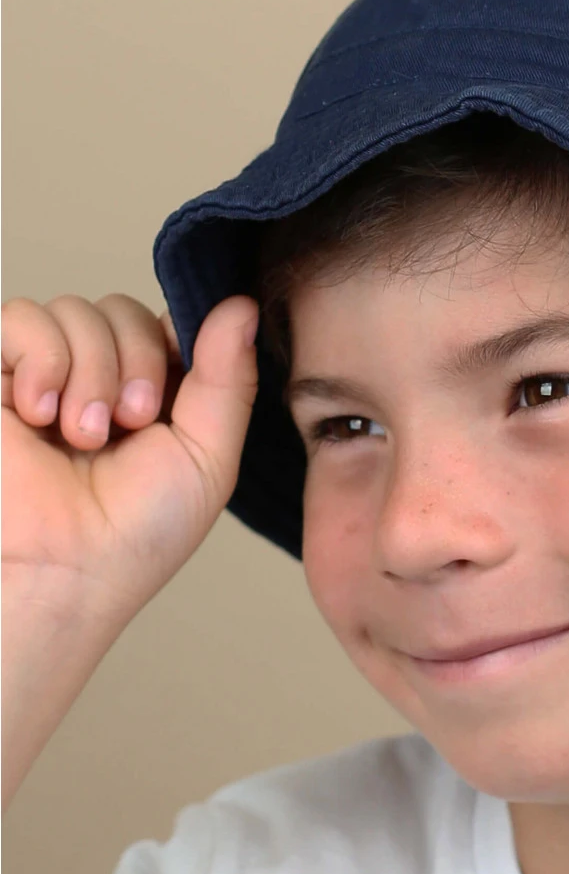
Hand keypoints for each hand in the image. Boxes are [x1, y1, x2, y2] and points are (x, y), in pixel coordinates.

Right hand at [2, 292, 259, 627]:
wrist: (63, 570)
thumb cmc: (137, 532)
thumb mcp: (209, 454)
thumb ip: (228, 375)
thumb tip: (240, 303)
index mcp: (148, 393)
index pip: (165, 322)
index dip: (177, 344)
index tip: (172, 400)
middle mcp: (92, 378)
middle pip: (122, 309)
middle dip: (136, 363)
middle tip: (128, 425)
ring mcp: (38, 375)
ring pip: (74, 308)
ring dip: (91, 372)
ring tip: (82, 435)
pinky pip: (19, 317)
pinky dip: (41, 360)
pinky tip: (39, 414)